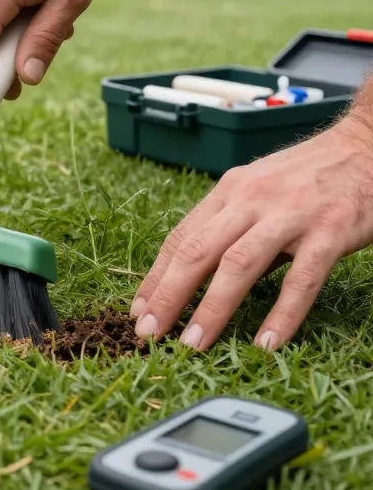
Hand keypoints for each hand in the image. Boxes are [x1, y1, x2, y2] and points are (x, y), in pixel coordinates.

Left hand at [132, 114, 372, 349]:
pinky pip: (301, 280)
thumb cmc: (307, 177)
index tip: (138, 311)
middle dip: (169, 296)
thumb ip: (228, 229)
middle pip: (198, 252)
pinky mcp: (330, 231)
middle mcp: (251, 199)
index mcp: (228, 191)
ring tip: (194, 344)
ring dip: (212, 308)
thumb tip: (191, 278)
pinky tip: (265, 343)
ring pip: (239, 265)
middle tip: (150, 333)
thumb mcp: (257, 192)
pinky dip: (281, 314)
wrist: (367, 145)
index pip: (180, 238)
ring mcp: (290, 215)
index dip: (155, 277)